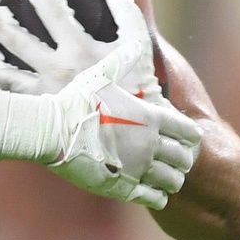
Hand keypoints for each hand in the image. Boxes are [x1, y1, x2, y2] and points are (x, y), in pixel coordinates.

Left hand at [0, 0, 162, 100]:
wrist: (133, 136)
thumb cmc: (136, 88)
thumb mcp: (138, 46)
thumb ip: (125, 12)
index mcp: (80, 50)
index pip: (53, 10)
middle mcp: (56, 70)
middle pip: (15, 37)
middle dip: (3, 18)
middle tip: (0, 10)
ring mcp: (43, 93)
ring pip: (3, 69)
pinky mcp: (37, 113)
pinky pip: (8, 94)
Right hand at [45, 53, 201, 209]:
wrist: (48, 131)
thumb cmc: (74, 102)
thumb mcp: (101, 76)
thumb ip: (123, 60)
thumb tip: (137, 40)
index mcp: (152, 118)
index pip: (190, 132)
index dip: (188, 136)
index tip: (180, 137)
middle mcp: (151, 144)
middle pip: (185, 159)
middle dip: (182, 160)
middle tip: (172, 160)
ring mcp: (138, 168)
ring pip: (173, 181)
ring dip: (170, 179)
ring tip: (162, 178)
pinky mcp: (122, 187)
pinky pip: (154, 198)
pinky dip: (157, 196)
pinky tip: (150, 192)